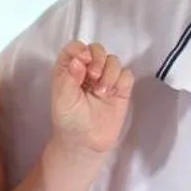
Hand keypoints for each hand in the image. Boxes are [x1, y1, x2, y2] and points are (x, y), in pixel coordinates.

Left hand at [50, 40, 132, 157]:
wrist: (86, 142)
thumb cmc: (70, 121)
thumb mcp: (63, 99)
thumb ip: (68, 77)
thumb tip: (77, 59)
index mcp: (69, 70)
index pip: (75, 47)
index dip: (80, 50)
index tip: (82, 62)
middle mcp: (87, 71)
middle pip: (97, 49)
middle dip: (97, 60)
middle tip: (93, 77)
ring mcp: (104, 79)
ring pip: (113, 60)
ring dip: (109, 72)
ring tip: (101, 92)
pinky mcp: (120, 89)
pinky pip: (127, 74)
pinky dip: (122, 80)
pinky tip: (113, 93)